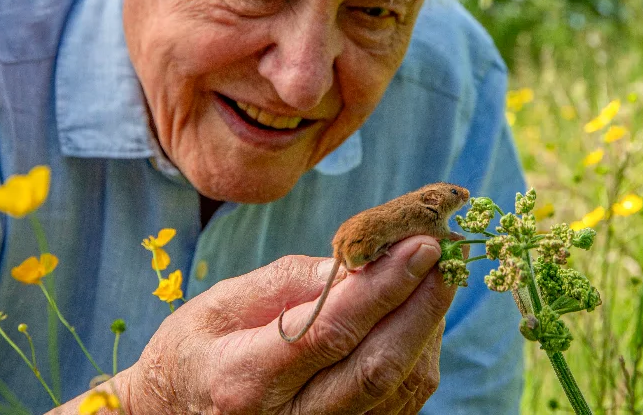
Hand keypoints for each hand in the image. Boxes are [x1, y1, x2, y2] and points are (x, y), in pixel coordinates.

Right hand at [115, 235, 454, 413]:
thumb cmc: (194, 351)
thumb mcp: (220, 303)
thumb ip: (289, 282)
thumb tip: (357, 261)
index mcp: (247, 380)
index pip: (331, 331)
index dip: (383, 287)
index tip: (421, 245)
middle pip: (376, 368)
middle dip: (421, 307)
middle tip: (448, 258)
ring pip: (395, 391)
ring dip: (426, 331)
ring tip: (438, 279)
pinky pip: (395, 407)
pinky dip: (416, 359)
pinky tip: (418, 318)